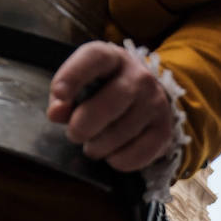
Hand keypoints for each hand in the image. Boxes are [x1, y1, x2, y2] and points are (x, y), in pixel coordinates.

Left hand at [48, 41, 174, 172]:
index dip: (74, 75)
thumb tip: (55, 113)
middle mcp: (140, 76)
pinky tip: (113, 154)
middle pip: (110, 104)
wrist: (146, 102)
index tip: (59, 95)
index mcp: (113, 58)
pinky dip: (117, 161)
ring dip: (98, 147)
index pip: (95, 58)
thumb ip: (63, 98)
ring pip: (121, 134)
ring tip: (93, 145)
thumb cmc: (104, 93)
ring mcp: (156, 103)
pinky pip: (136, 155)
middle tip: (74, 135)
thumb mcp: (82, 87)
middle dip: (83, 126)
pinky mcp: (164, 130)